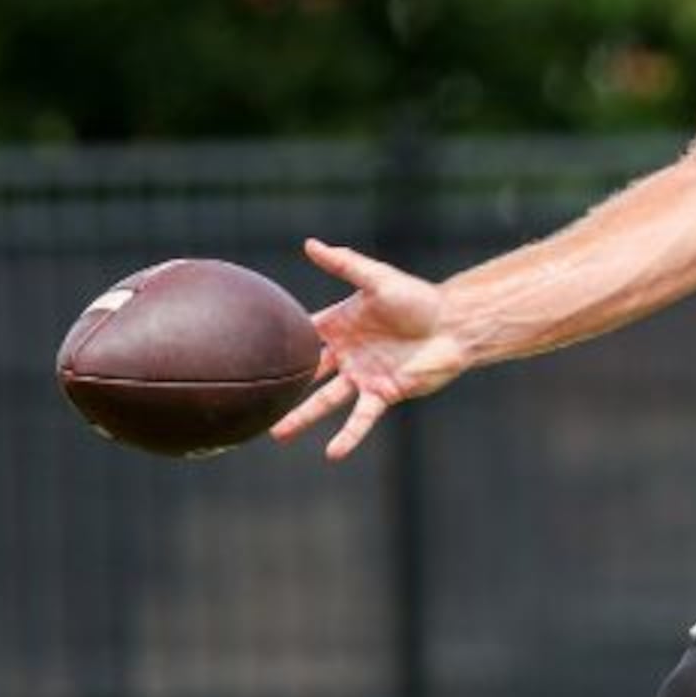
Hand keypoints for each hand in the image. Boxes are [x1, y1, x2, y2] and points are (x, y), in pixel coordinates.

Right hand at [269, 238, 467, 460]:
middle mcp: (345, 354)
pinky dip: (349, 435)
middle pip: (305, 374)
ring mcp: (363, 376)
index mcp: (338, 326)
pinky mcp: (384, 392)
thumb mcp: (377, 279)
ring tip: (278, 434)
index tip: (240, 351)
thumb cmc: (418, 298)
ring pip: (326, 400)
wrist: (455, 324)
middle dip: (280, 387)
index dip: (275, 343)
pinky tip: (333, 452)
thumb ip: (344, 264)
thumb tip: (310, 243)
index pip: (300, 336)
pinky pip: (362, 418)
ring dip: (303, 417)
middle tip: (249, 400)